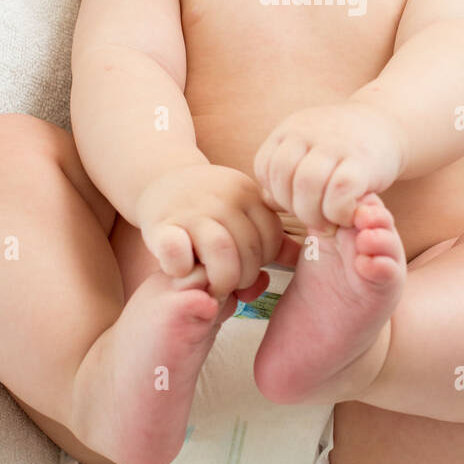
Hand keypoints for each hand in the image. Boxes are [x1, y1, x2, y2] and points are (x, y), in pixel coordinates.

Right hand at [135, 163, 296, 301]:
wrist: (160, 178)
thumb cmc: (209, 206)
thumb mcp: (243, 211)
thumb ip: (270, 236)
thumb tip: (304, 257)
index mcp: (247, 193)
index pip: (272, 237)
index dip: (264, 259)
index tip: (248, 264)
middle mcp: (221, 198)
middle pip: (249, 249)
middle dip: (243, 276)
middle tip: (231, 283)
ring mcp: (190, 211)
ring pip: (220, 251)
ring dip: (220, 279)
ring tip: (213, 285)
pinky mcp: (161, 225)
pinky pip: (177, 252)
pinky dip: (181, 268)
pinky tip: (182, 271)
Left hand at [252, 101, 405, 231]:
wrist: (389, 122)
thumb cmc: (343, 145)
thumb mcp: (308, 149)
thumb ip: (286, 173)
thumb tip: (267, 200)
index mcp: (291, 128)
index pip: (265, 166)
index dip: (275, 191)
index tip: (296, 200)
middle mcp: (310, 131)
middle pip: (282, 177)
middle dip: (293, 206)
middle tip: (313, 217)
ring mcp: (336, 144)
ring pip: (307, 185)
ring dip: (314, 213)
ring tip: (328, 221)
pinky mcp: (363, 161)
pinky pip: (339, 192)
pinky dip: (338, 212)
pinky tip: (347, 215)